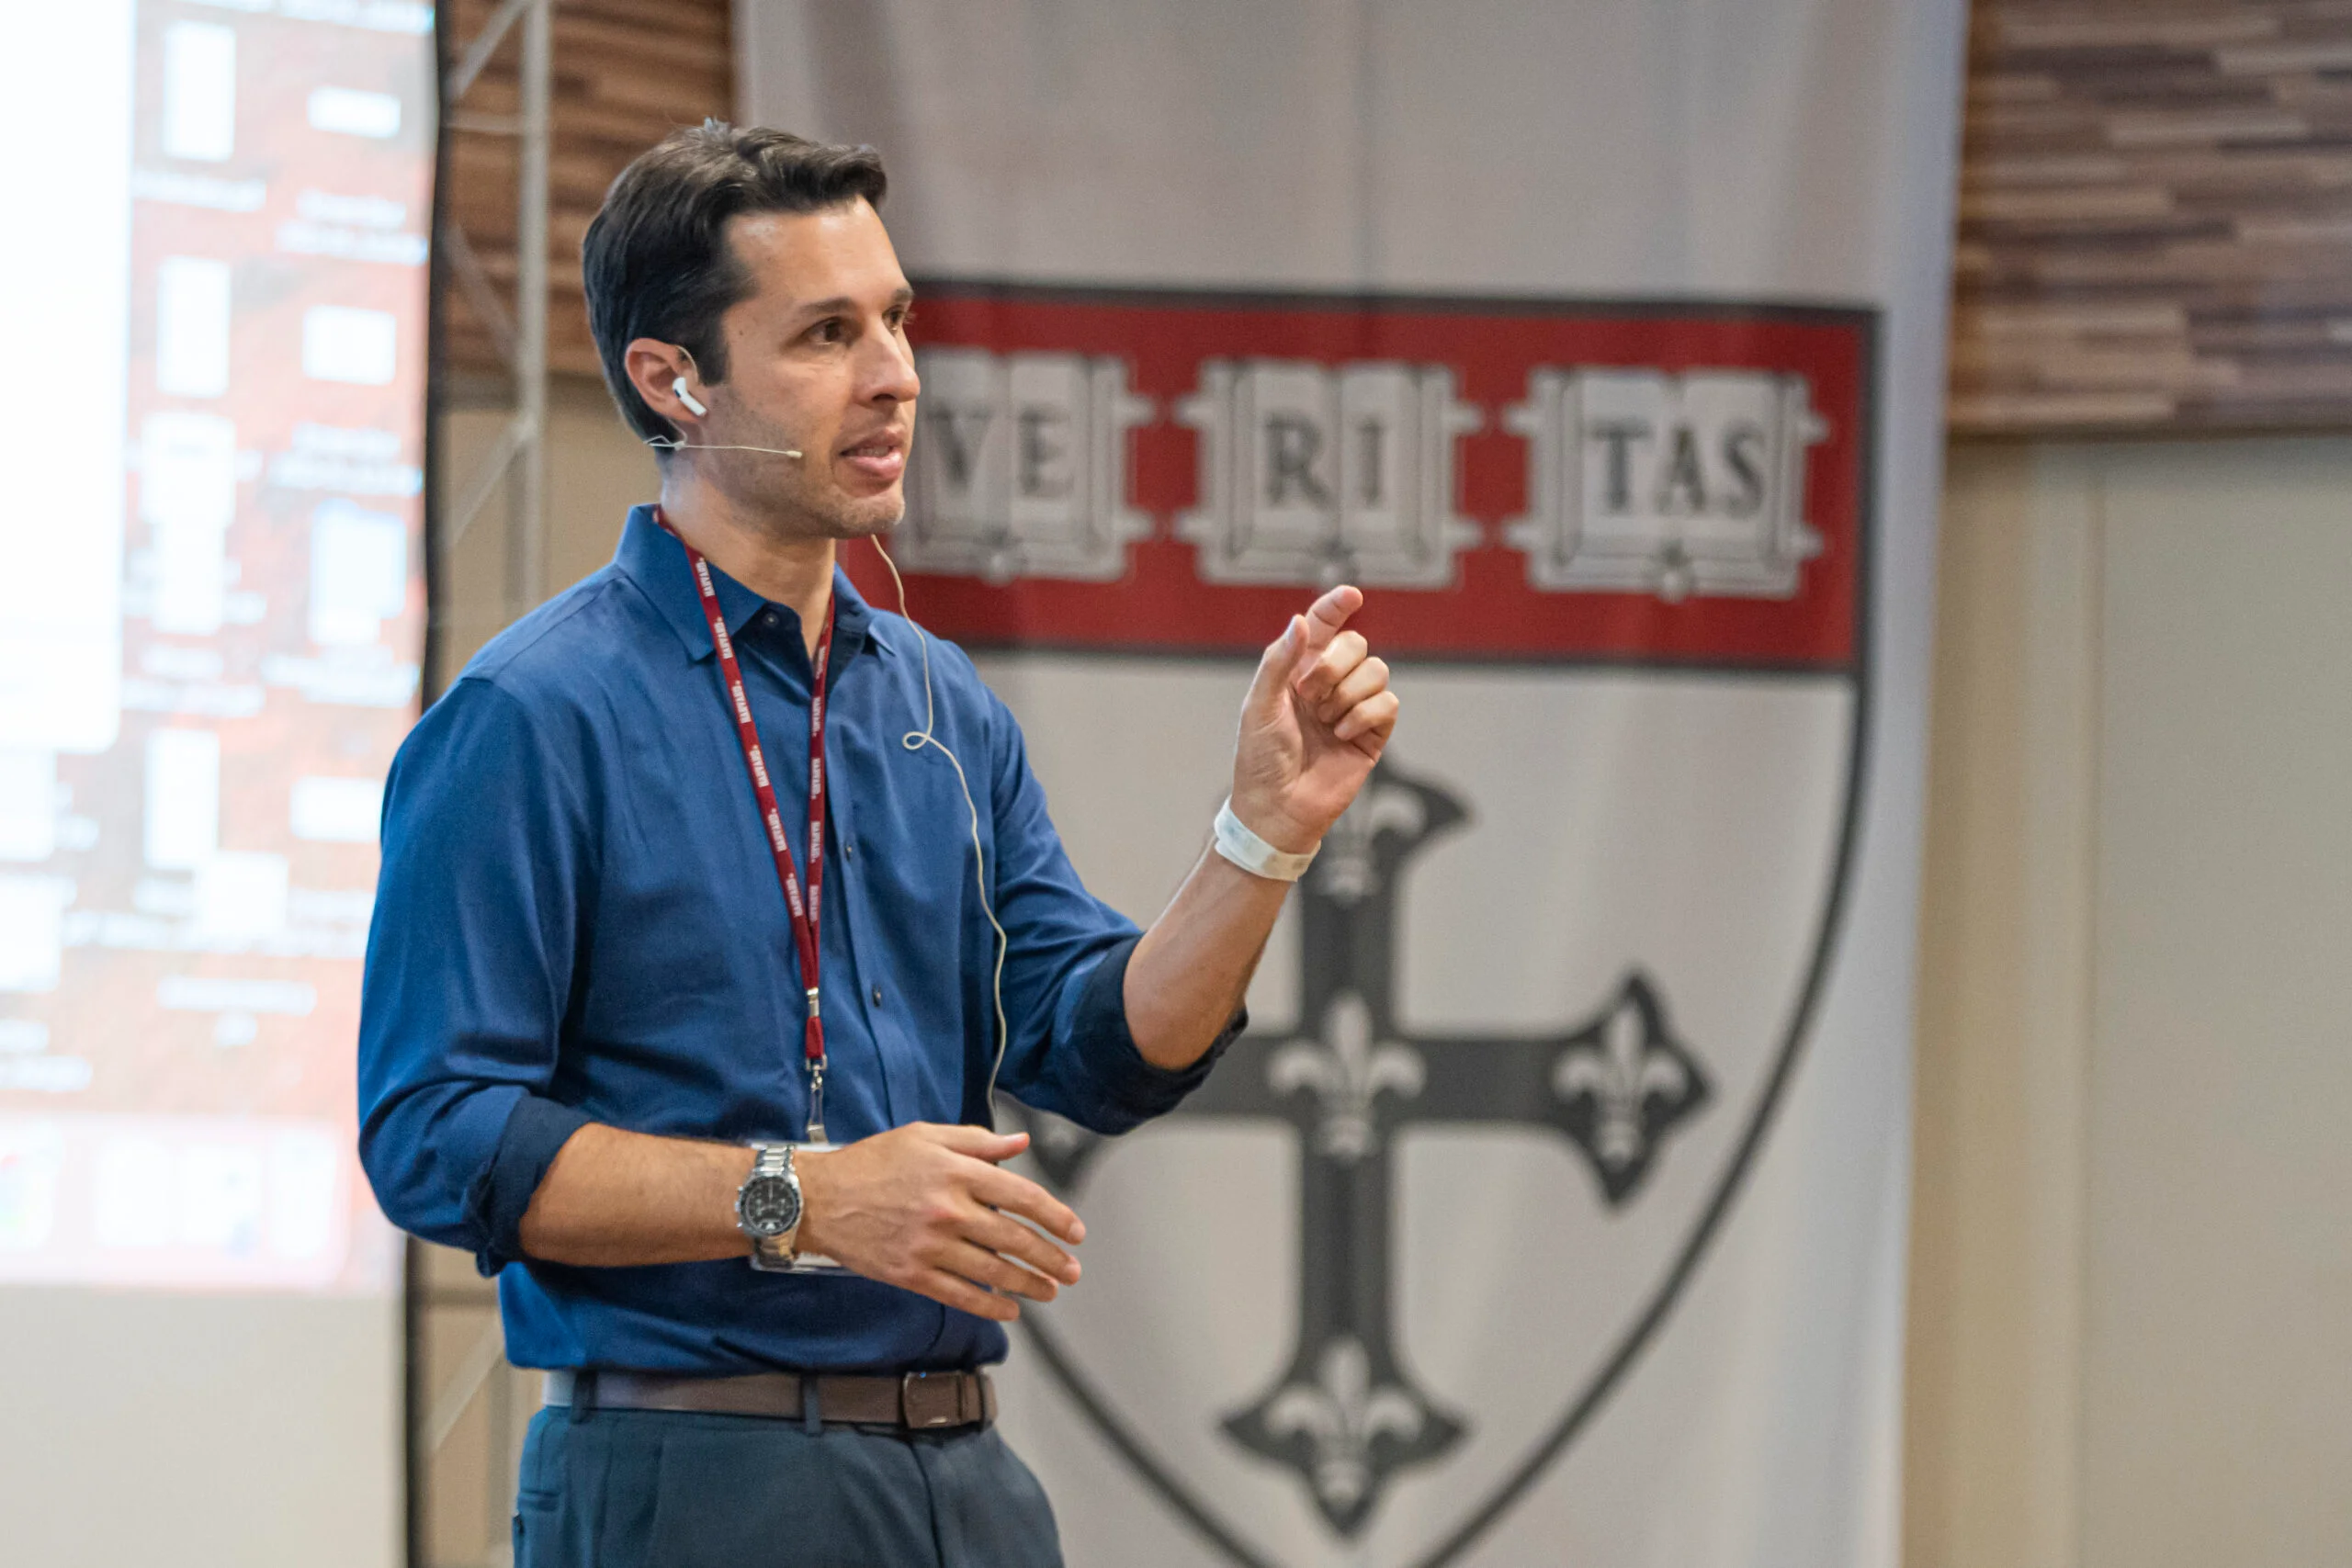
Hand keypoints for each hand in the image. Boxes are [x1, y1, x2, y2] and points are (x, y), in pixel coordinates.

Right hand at [792, 1123, 1083, 1322]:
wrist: (818, 1198)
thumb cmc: (872, 1162)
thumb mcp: (925, 1135)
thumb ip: (977, 1141)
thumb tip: (1020, 1143)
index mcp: (956, 1171)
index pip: (1022, 1196)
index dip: (1055, 1216)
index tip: (1075, 1231)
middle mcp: (947, 1210)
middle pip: (1014, 1239)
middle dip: (1050, 1257)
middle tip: (1072, 1270)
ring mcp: (929, 1246)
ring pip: (992, 1272)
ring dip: (1029, 1284)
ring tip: (1051, 1290)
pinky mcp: (911, 1273)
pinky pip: (959, 1295)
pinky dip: (989, 1307)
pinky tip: (1009, 1310)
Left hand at [1229, 585, 1399, 853]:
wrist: (1278, 807)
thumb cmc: (1261, 758)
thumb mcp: (1260, 705)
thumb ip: (1280, 661)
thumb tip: (1302, 621)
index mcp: (1298, 670)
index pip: (1323, 625)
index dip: (1336, 605)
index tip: (1351, 595)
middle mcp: (1329, 683)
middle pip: (1356, 644)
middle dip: (1334, 665)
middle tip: (1309, 696)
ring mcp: (1353, 706)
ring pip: (1377, 670)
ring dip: (1348, 694)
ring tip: (1326, 722)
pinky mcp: (1373, 732)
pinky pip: (1388, 703)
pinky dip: (1364, 716)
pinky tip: (1342, 736)